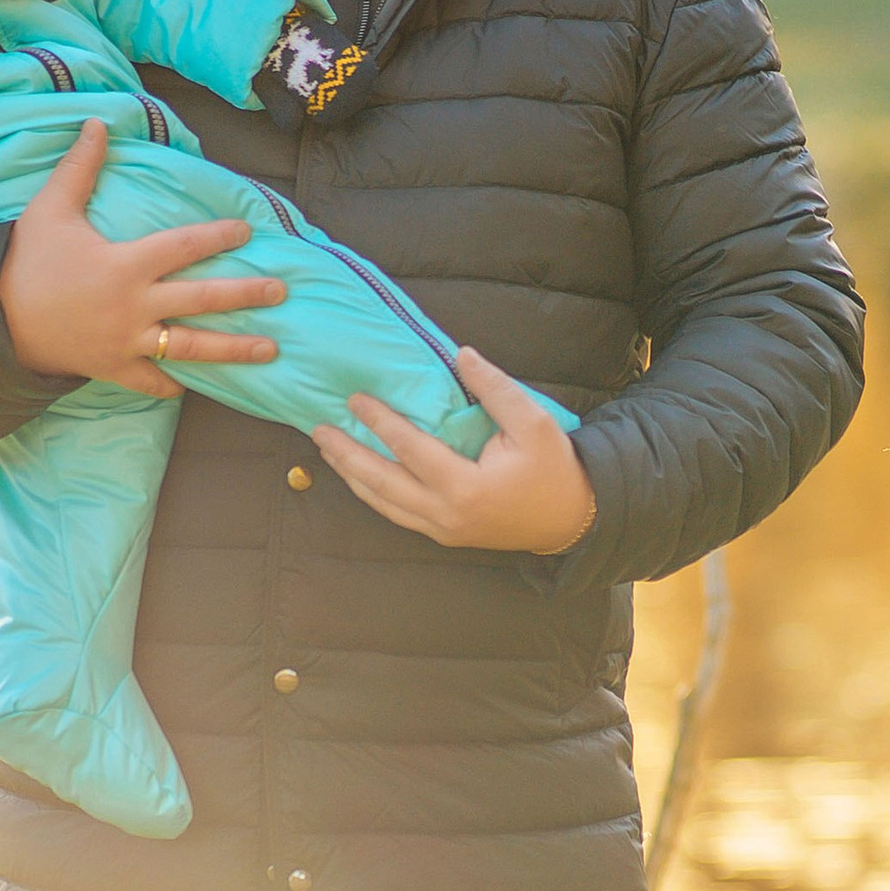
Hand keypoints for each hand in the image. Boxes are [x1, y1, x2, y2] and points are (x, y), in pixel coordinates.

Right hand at [0, 119, 287, 395]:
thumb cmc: (26, 261)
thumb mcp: (50, 209)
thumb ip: (80, 167)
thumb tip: (100, 122)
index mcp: (125, 264)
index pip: (183, 247)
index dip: (217, 237)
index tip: (246, 230)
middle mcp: (134, 306)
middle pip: (201, 300)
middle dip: (245, 295)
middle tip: (280, 292)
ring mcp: (126, 342)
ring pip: (190, 347)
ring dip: (234, 349)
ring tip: (271, 350)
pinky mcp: (114, 369)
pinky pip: (152, 382)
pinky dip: (174, 385)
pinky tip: (197, 384)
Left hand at [313, 345, 597, 554]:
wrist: (571, 519)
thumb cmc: (553, 468)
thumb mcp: (534, 423)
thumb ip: (496, 388)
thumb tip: (461, 355)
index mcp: (466, 487)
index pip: (410, 450)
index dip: (380, 422)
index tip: (356, 399)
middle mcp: (446, 514)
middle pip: (381, 484)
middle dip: (347, 455)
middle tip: (319, 430)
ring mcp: (442, 530)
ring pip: (383, 504)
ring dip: (352, 476)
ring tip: (327, 450)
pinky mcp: (443, 535)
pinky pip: (396, 514)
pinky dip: (372, 494)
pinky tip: (357, 475)